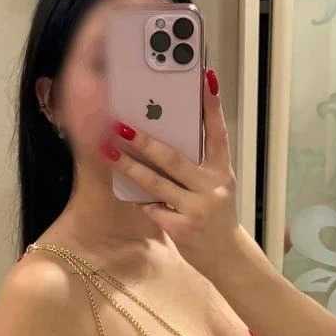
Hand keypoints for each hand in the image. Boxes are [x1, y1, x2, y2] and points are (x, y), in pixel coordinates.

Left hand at [101, 66, 242, 280]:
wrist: (227, 257)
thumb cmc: (214, 215)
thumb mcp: (214, 187)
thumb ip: (195, 167)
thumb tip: (162, 139)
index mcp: (223, 171)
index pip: (217, 133)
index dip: (212, 106)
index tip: (205, 78)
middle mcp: (212, 187)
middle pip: (174, 159)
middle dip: (145, 141)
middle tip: (120, 124)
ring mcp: (198, 209)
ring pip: (156, 184)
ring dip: (129, 167)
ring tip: (108, 150)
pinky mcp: (183, 228)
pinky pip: (153, 209)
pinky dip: (141, 202)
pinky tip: (129, 195)